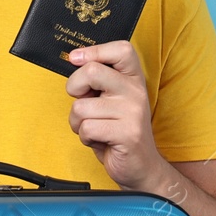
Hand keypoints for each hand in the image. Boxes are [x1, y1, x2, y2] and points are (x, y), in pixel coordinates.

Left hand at [65, 40, 167, 191]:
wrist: (141, 166)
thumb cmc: (118, 130)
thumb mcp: (111, 99)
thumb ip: (97, 80)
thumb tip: (74, 59)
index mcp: (133, 79)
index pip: (122, 49)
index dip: (95, 50)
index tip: (77, 59)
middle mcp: (136, 91)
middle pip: (91, 72)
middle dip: (74, 87)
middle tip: (82, 100)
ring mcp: (132, 112)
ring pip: (81, 107)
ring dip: (77, 122)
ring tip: (95, 127)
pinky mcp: (127, 134)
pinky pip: (86, 128)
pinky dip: (85, 137)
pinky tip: (100, 140)